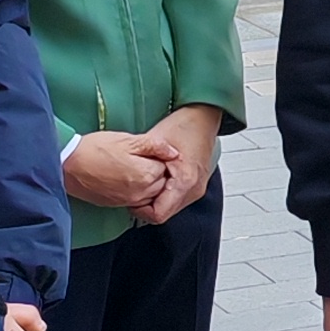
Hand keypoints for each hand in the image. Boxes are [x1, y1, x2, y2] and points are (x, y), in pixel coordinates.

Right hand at [64, 129, 171, 215]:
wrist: (67, 166)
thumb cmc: (95, 149)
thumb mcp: (127, 140)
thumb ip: (154, 146)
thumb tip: (174, 152)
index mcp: (145, 174)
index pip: (166, 167)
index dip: (159, 157)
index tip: (148, 151)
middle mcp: (140, 192)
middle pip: (161, 183)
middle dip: (156, 171)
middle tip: (142, 158)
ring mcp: (128, 201)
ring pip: (151, 194)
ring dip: (148, 182)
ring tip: (133, 167)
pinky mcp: (118, 204)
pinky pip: (137, 200)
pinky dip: (137, 191)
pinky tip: (125, 178)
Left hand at [135, 105, 224, 225]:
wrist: (203, 116)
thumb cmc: (184, 125)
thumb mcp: (155, 142)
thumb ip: (142, 163)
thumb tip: (125, 180)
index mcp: (185, 181)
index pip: (158, 215)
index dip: (140, 209)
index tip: (131, 196)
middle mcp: (194, 189)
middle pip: (164, 213)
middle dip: (147, 203)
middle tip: (136, 187)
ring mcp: (197, 188)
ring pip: (170, 207)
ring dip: (155, 198)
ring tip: (146, 180)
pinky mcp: (195, 185)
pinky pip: (176, 198)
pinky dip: (164, 193)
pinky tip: (157, 177)